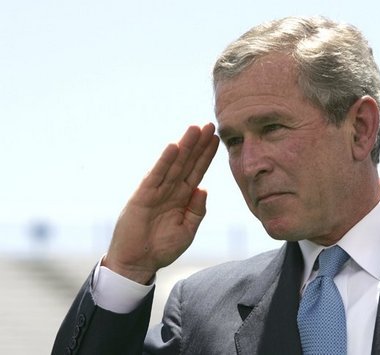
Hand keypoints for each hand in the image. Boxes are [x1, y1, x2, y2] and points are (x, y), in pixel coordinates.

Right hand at [103, 123, 219, 283]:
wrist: (137, 263)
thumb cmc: (161, 248)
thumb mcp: (187, 230)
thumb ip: (197, 211)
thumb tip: (203, 188)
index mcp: (182, 198)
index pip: (197, 171)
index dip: (206, 156)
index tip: (216, 139)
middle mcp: (170, 190)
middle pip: (187, 163)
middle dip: (198, 145)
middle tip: (209, 125)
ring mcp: (156, 191)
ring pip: (174, 165)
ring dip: (184, 147)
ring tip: (195, 129)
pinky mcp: (142, 196)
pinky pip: (156, 176)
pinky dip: (164, 162)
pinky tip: (174, 148)